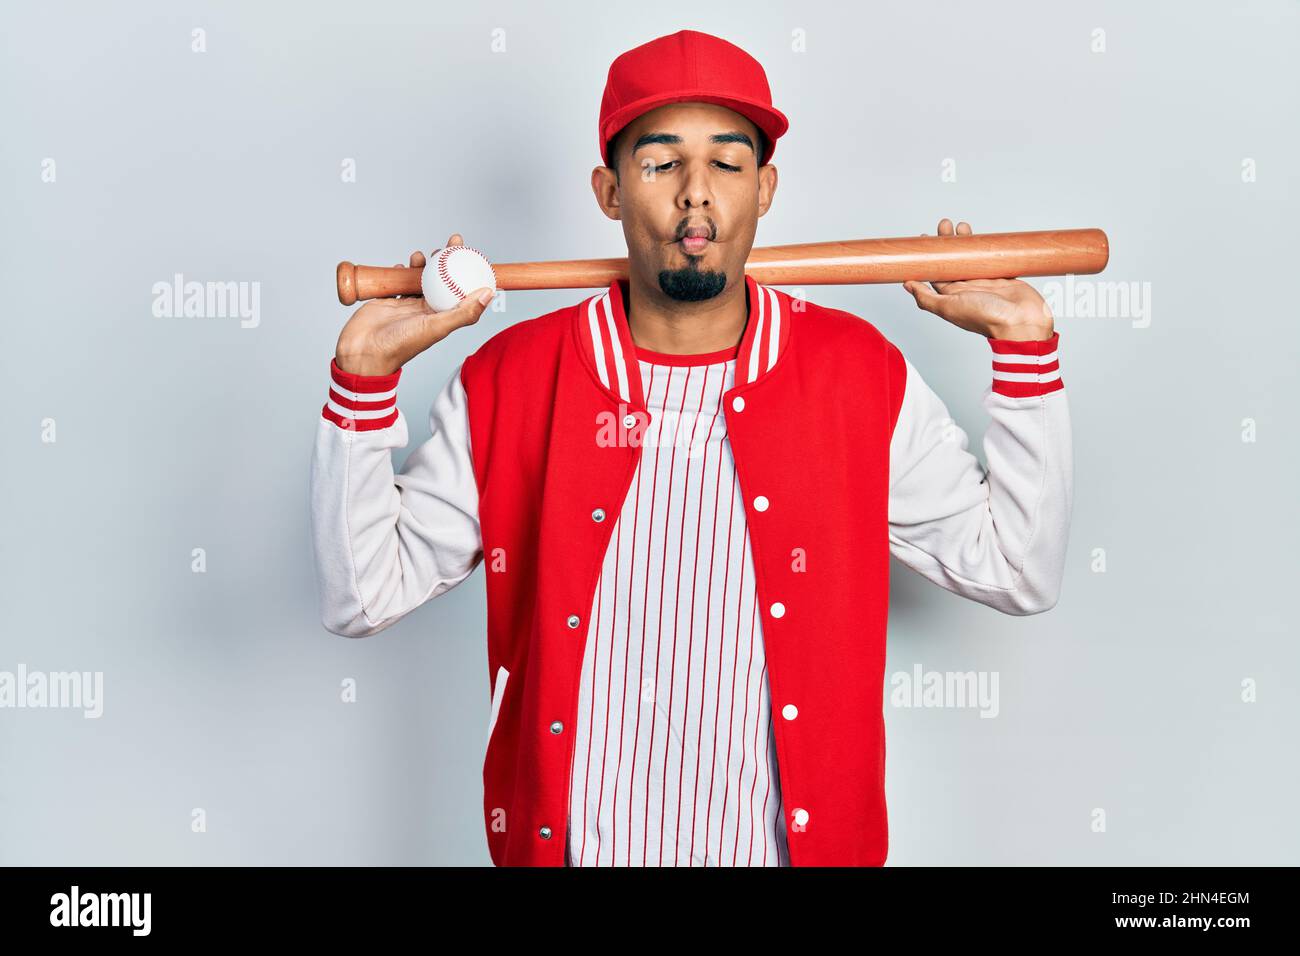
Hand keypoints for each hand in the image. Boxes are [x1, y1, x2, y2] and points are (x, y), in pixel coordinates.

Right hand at [334, 233, 494, 375]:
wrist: (364, 352)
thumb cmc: (400, 345)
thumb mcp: (436, 327)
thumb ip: (463, 313)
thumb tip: (489, 294)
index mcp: (442, 318)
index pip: (461, 291)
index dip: (470, 273)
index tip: (473, 254)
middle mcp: (427, 311)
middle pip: (443, 281)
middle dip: (448, 261)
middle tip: (452, 243)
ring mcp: (408, 306)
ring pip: (420, 279)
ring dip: (422, 265)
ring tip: (419, 256)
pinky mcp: (389, 301)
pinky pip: (398, 282)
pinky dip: (400, 272)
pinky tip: (400, 266)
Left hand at [902, 219, 1053, 340]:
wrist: (1021, 322)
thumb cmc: (986, 318)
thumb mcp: (948, 308)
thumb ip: (927, 298)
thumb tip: (907, 285)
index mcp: (951, 296)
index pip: (935, 272)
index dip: (930, 256)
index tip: (925, 239)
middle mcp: (966, 289)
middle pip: (952, 261)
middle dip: (947, 242)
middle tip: (944, 225)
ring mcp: (984, 282)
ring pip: (971, 257)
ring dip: (965, 242)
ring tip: (961, 227)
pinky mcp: (1002, 276)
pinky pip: (991, 259)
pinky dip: (986, 247)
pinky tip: (982, 237)